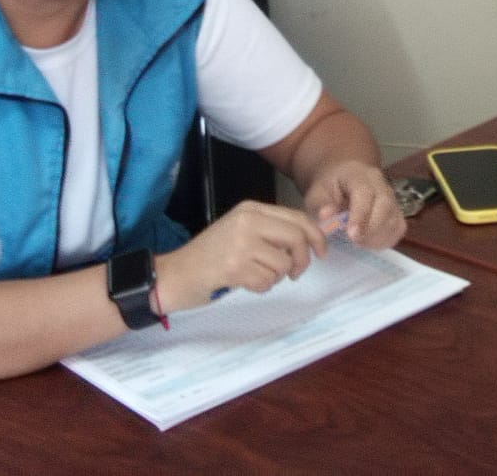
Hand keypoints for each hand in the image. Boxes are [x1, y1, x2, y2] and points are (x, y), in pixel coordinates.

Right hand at [156, 201, 325, 312]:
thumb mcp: (240, 230)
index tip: (321, 252)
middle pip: (296, 238)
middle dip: (301, 260)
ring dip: (275, 277)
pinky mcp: (235, 267)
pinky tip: (244, 282)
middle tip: (295, 273)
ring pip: (283, 263)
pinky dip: (261, 287)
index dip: (315, 235)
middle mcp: (247, 221)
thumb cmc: (210, 256)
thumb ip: (270, 230)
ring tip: (255, 275)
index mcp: (251, 209)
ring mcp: (241, 243)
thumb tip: (308, 239)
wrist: (174, 274)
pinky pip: (267, 281)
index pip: (296, 217)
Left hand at [304, 160, 406, 249]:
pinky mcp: (396, 212)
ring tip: (359, 242)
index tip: (351, 234)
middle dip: (371, 228)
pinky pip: (398, 228)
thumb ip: (321, 204)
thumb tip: (325, 215)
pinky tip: (369, 243)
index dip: (360, 215)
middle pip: (386, 205)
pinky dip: (386, 240)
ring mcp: (392, 198)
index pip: (365, 193)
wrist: (342, 179)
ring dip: (377, 236)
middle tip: (354, 242)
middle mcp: (381, 184)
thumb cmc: (329, 188)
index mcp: (359, 175)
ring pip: (394, 219)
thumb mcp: (318, 192)